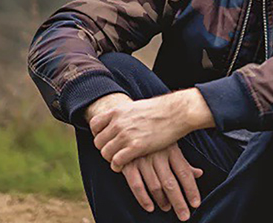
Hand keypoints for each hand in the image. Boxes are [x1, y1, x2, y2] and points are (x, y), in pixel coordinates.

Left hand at [89, 89, 213, 171]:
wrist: (177, 112)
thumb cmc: (162, 110)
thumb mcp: (137, 107)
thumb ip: (125, 115)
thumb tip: (121, 120)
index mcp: (118, 111)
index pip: (94, 125)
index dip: (99, 134)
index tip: (108, 139)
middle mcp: (118, 122)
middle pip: (98, 142)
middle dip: (105, 148)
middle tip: (115, 152)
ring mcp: (126, 135)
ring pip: (105, 153)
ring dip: (110, 159)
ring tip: (119, 160)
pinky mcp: (136, 147)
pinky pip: (116, 161)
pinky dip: (117, 166)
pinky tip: (123, 165)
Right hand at [122, 143, 202, 220]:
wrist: (129, 124)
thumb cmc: (155, 137)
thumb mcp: (171, 145)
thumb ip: (183, 162)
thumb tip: (199, 173)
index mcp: (172, 149)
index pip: (185, 173)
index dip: (191, 190)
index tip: (195, 204)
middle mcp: (158, 154)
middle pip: (171, 183)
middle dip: (179, 202)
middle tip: (184, 216)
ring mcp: (143, 159)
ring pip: (155, 186)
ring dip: (162, 201)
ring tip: (167, 208)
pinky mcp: (128, 163)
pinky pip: (136, 185)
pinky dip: (143, 198)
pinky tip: (150, 207)